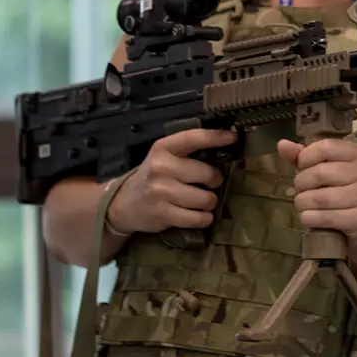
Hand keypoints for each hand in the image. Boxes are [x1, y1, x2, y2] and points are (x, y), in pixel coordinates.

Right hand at [107, 129, 234, 234]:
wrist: (123, 203)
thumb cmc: (154, 176)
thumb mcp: (165, 156)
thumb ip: (189, 151)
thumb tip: (227, 145)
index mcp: (163, 148)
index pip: (193, 138)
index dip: (215, 137)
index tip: (233, 138)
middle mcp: (161, 168)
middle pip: (207, 174)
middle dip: (215, 180)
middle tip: (210, 183)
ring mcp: (161, 192)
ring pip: (206, 199)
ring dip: (210, 202)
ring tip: (201, 201)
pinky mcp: (162, 214)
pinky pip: (198, 219)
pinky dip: (204, 218)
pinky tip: (199, 215)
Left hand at [278, 138, 356, 245]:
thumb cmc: (339, 190)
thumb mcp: (322, 168)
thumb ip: (303, 156)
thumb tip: (283, 145)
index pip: (326, 147)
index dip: (305, 158)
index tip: (302, 168)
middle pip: (320, 172)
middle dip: (302, 183)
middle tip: (302, 190)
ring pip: (321, 198)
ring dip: (303, 203)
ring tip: (303, 204)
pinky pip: (326, 217)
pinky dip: (309, 218)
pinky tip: (309, 217)